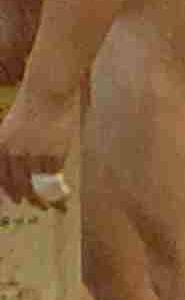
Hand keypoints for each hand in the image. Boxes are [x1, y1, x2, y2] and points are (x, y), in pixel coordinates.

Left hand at [0, 76, 74, 209]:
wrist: (47, 94)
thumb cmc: (31, 107)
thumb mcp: (12, 128)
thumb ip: (11, 149)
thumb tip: (17, 167)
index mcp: (1, 147)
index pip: (1, 177)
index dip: (8, 192)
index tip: (15, 200)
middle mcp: (14, 154)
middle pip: (18, 185)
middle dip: (27, 199)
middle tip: (36, 205)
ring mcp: (34, 155)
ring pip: (37, 185)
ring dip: (44, 199)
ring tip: (51, 204)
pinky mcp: (53, 155)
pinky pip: (54, 177)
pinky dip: (58, 189)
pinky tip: (63, 193)